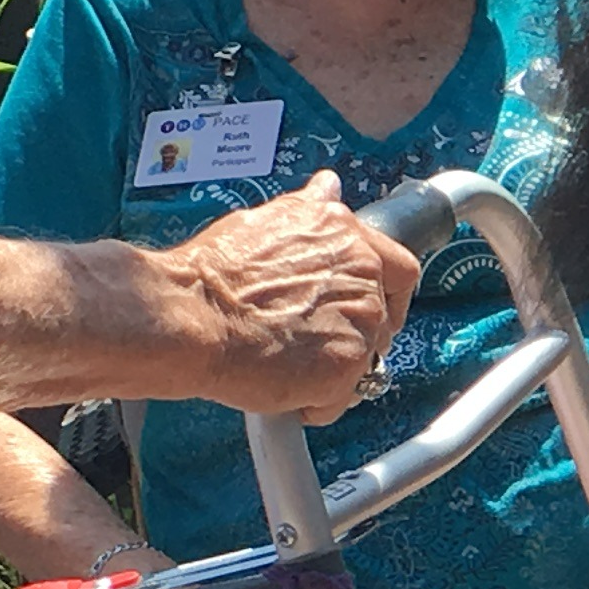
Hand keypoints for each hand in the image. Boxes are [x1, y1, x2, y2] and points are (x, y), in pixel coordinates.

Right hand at [164, 172, 417, 419]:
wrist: (189, 315)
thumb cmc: (214, 275)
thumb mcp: (264, 222)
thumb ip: (308, 213)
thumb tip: (329, 187)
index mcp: (347, 236)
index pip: (400, 268)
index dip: (388, 294)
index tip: (371, 308)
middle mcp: (363, 273)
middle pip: (385, 320)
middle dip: (355, 337)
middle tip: (316, 346)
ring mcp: (361, 320)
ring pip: (365, 360)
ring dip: (331, 368)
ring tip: (284, 364)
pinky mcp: (348, 366)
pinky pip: (341, 397)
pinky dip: (314, 401)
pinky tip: (279, 386)